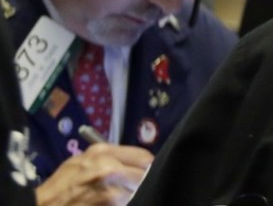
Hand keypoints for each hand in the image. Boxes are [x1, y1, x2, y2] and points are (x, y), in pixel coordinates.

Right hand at [34, 142, 153, 205]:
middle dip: (141, 179)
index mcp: (104, 152)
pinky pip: (127, 202)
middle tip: (134, 183)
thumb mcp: (84, 159)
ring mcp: (111, 190)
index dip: (146, 164)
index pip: (143, 156)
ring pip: (138, 190)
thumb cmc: (64, 181)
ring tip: (119, 194)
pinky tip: (111, 201)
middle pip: (144, 174)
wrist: (46, 205)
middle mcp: (110, 168)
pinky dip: (123, 202)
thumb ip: (110, 156)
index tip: (144, 169)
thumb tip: (135, 161)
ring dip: (133, 193)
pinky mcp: (110, 205)